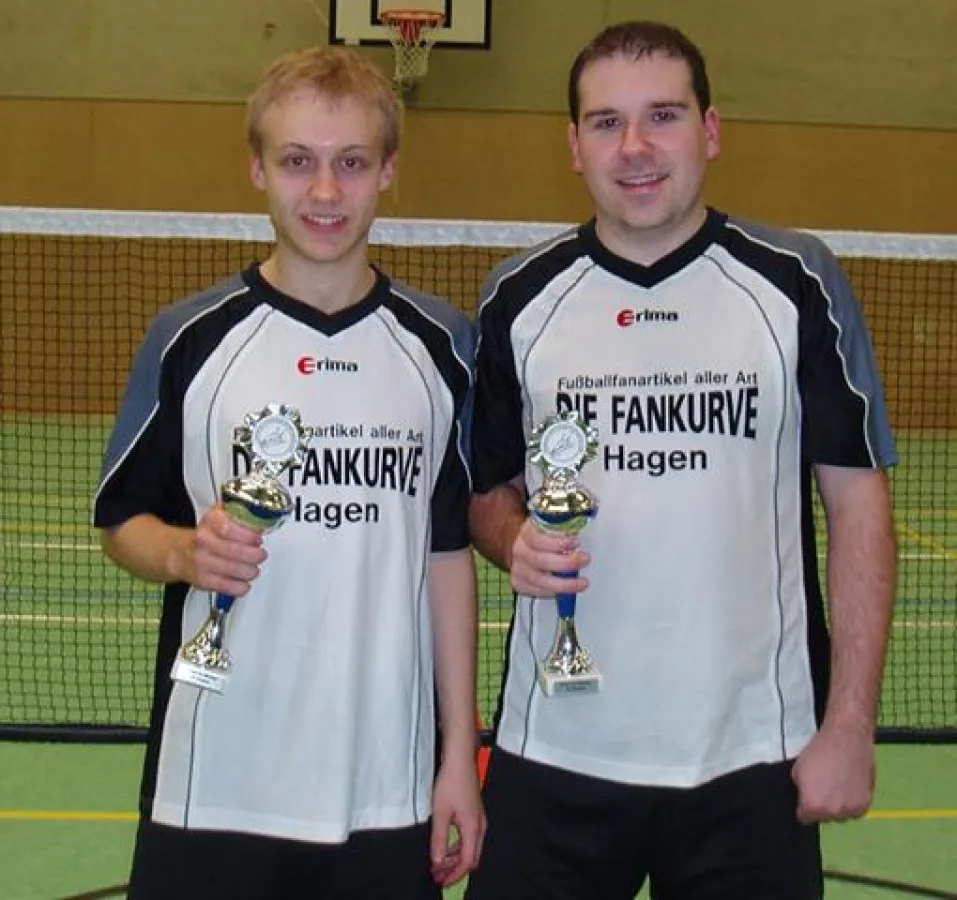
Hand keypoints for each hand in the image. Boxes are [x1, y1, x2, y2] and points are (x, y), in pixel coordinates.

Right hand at [180, 504, 266, 596]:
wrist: (180, 553)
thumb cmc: (207, 535)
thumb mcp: (221, 516)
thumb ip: (241, 515)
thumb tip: (262, 523)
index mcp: (210, 522)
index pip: (229, 527)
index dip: (248, 535)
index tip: (258, 539)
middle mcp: (203, 540)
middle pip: (235, 550)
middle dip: (255, 555)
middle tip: (260, 555)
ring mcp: (202, 561)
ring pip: (235, 569)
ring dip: (251, 571)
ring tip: (253, 568)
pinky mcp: (203, 580)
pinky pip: (228, 586)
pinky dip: (241, 586)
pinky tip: (244, 582)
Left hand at [430, 753, 485, 885]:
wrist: (460, 760)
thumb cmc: (451, 782)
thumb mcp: (440, 813)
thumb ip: (439, 839)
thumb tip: (438, 861)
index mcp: (473, 828)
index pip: (467, 861)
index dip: (454, 874)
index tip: (441, 881)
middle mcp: (480, 826)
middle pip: (471, 857)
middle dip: (455, 870)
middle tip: (439, 876)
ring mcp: (478, 819)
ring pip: (470, 848)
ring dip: (455, 858)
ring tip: (439, 863)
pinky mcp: (474, 813)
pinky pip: (468, 838)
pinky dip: (457, 846)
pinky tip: (445, 846)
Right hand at [509, 517, 589, 597]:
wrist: (522, 547)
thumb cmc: (541, 536)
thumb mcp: (549, 525)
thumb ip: (563, 526)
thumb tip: (586, 526)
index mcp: (527, 533)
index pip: (538, 538)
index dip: (558, 542)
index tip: (576, 542)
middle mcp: (520, 551)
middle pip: (540, 561)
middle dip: (566, 563)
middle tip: (585, 560)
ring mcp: (519, 569)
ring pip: (540, 580)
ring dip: (564, 583)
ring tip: (582, 582)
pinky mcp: (519, 583)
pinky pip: (537, 591)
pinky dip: (554, 592)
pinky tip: (566, 590)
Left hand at [792, 723, 875, 822]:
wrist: (846, 739)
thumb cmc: (819, 751)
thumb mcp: (797, 771)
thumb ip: (800, 791)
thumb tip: (803, 799)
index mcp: (813, 806)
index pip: (804, 818)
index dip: (804, 807)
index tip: (807, 798)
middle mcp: (832, 813)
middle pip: (824, 818)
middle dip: (821, 806)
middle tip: (824, 786)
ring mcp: (851, 810)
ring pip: (840, 815)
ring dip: (838, 806)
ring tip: (838, 784)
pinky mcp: (866, 805)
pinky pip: (855, 810)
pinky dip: (852, 802)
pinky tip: (849, 786)